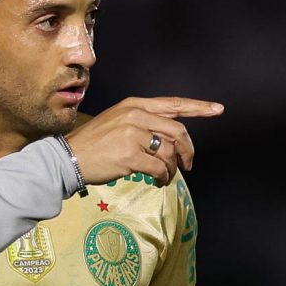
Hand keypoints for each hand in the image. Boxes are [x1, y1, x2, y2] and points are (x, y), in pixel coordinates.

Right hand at [66, 97, 222, 186]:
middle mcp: (135, 115)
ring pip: (170, 152)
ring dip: (172, 168)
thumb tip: (170, 139)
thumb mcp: (117, 121)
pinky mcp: (130, 155)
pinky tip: (157, 181)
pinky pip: (160, 168)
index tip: (217, 109)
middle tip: (188, 164)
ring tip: (164, 176)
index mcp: (133, 104)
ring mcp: (133, 135)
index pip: (172, 104)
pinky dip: (163, 177)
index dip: (198, 107)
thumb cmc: (92, 143)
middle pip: (178, 132)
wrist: (68, 157)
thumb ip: (142, 123)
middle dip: (188, 151)